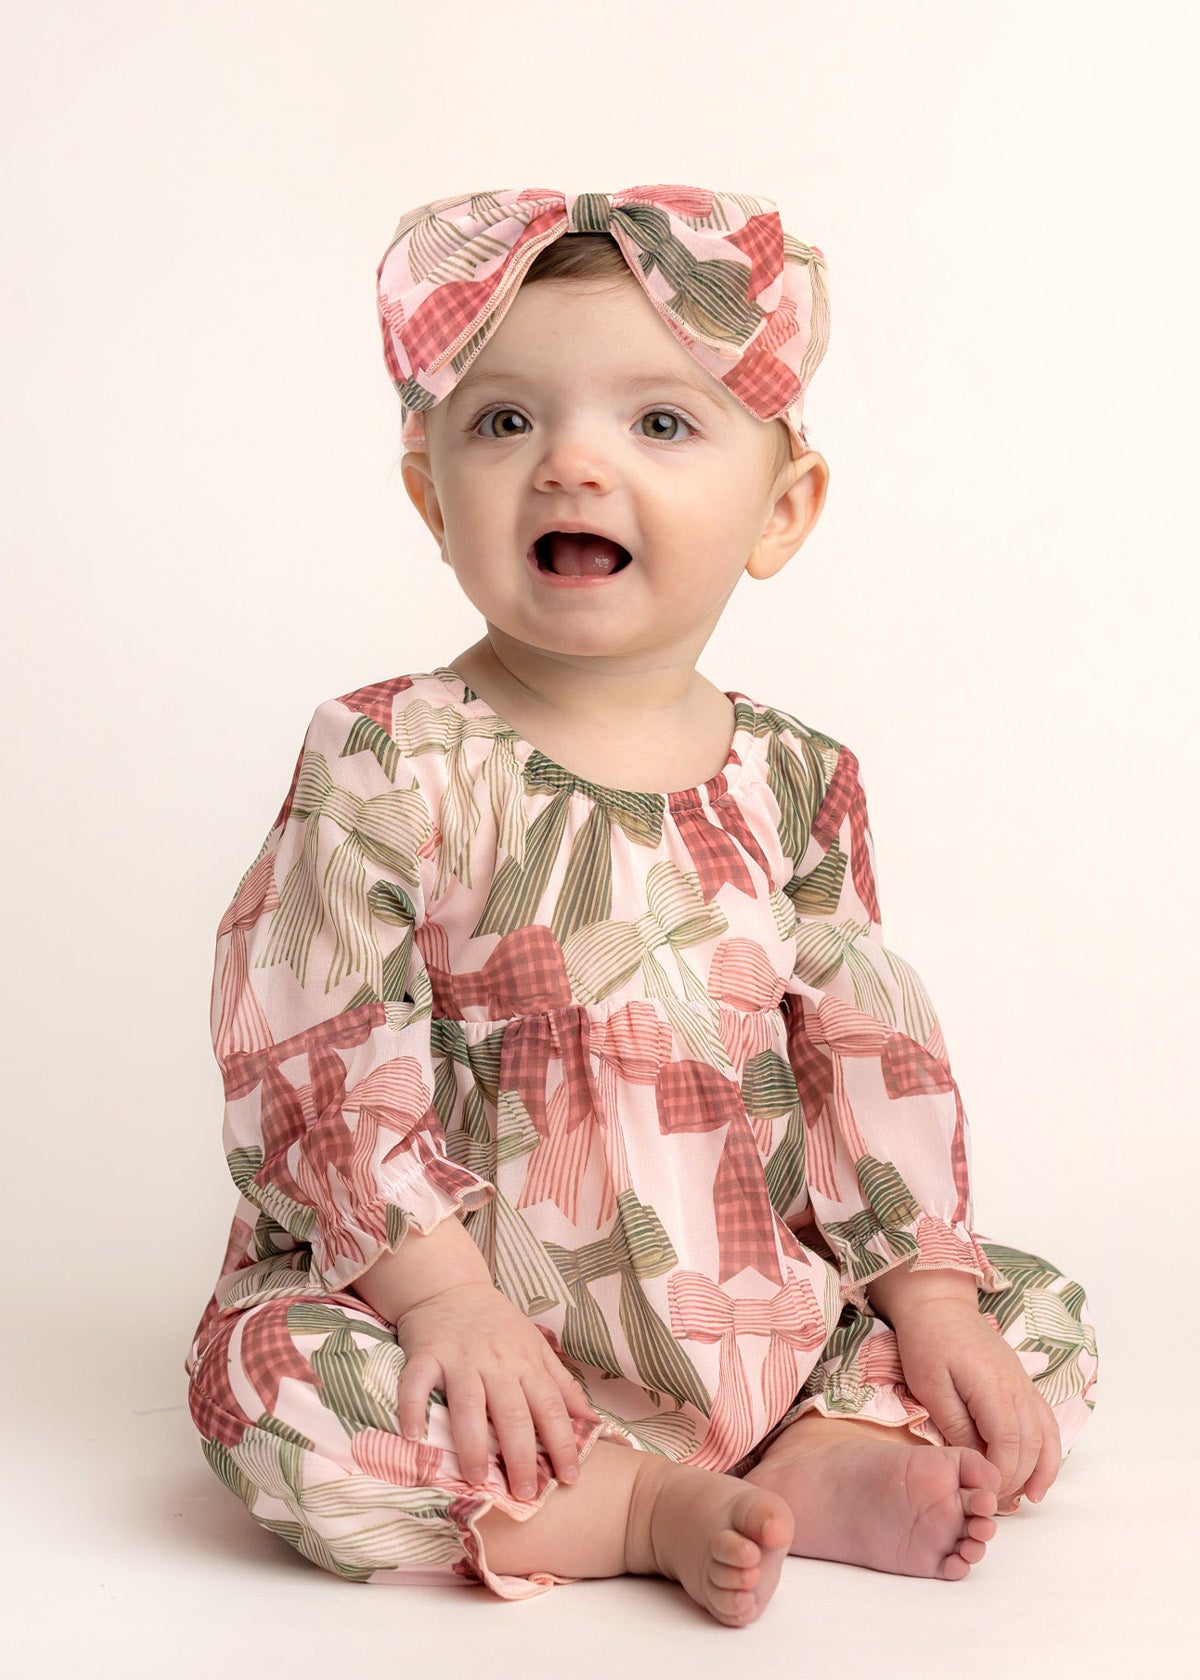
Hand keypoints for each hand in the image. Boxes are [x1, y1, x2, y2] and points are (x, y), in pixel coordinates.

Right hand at [394, 1281, 599, 1500]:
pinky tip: (413, 1437)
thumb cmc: (498, 1323)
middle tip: (524, 1494)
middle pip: (512, 1413)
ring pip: (469, 1405)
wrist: (450, 1285)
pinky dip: (412, 1408)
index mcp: (526, 1362)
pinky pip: (417, 1383)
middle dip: (521, 1456)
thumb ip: (562, 1385)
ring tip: (476, 1479)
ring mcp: (460, 1358)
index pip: (550, 1408)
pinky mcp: (426, 1353)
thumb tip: (593, 1422)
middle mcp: (496, 1362)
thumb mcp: (536, 1347)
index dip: (563, 1443)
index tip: (570, 1479)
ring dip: (473, 1444)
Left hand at [890, 1298, 1061, 1507]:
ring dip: (1041, 1468)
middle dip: (1015, 1477)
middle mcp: (1016, 1386)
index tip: (983, 1491)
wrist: (939, 1305)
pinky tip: (1038, 1471)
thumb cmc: (927, 1342)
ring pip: (1046, 1434)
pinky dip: (1048, 1449)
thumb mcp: (930, 1385)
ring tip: (1028, 1498)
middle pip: (1030, 1443)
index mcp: (992, 1386)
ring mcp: (1023, 1384)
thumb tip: (974, 1463)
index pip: (1008, 1441)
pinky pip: (1045, 1421)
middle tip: (994, 1500)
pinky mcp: (1022, 1384)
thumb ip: (954, 1425)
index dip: (1000, 1472)